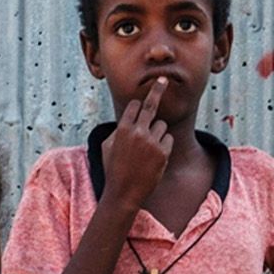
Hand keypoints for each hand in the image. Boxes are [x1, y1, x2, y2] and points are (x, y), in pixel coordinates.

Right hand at [100, 79, 171, 210]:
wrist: (123, 193)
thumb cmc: (113, 170)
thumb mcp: (106, 147)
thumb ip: (117, 130)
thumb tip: (127, 120)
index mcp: (122, 129)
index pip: (134, 106)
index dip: (138, 105)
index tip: (142, 101)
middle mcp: (138, 132)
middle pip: (151, 105)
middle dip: (157, 90)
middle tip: (163, 79)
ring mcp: (152, 142)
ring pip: (161, 125)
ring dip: (157, 133)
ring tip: (147, 151)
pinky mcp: (163, 153)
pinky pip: (168, 139)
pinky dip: (163, 145)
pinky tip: (154, 158)